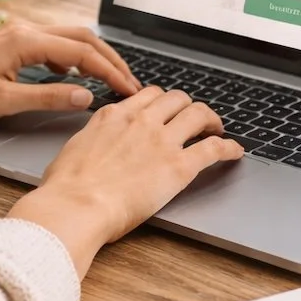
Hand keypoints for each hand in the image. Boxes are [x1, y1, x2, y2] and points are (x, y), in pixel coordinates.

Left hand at [0, 22, 140, 124]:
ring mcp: (17, 35)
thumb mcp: (2, 102)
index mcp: (25, 41)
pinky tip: (76, 77)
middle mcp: (24, 31)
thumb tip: (87, 96)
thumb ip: (47, 97)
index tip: (130, 90)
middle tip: (131, 84)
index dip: (110, 71)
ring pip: (68, 39)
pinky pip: (52, 45)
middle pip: (81, 38)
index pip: (81, 53)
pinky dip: (72, 58)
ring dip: (93, 57)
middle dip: (110, 59)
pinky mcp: (11, 43)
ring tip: (112, 80)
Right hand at [9, 86, 243, 271]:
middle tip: (193, 119)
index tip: (165, 110)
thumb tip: (89, 150)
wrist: (76, 205)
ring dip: (210, 119)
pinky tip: (234, 151)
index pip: (146, 96)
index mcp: (113, 116)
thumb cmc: (65, 187)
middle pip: (176, 98)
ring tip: (216, 129)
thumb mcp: (73, 151)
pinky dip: (228, 147)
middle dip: (187, 106)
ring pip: (198, 113)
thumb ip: (90, 142)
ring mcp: (161, 141)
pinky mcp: (179, 166)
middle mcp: (140, 120)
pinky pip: (213, 148)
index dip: (161, 102)